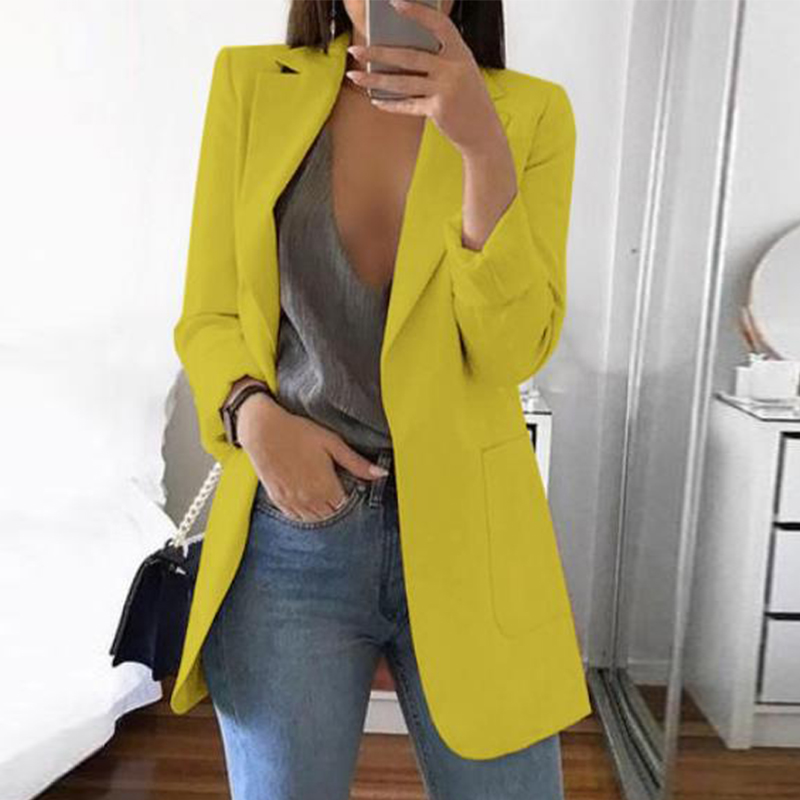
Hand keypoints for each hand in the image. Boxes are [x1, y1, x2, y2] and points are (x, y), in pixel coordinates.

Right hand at [237, 396, 388, 522]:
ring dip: (322, 512)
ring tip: (324, 495)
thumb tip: (381, 474)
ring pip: (314, 519)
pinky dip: (305, 513)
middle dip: (338, 507)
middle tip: (338, 490)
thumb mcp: (332, 443)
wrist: (263, 430)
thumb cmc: (298, 433)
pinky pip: (296, 517)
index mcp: (326, 487)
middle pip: (332, 515)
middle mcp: (310, 500)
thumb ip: (356, 463)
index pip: (347, 507)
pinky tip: (308, 500)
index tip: (350, 487)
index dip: (351, 498)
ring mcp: (292, 502)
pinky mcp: (278, 500)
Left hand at [345, 0, 506, 158]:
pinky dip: (390, 103)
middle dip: (378, 53)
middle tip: (355, 50)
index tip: (395, 3)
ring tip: (355, 76)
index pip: (439, 25)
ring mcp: (446, 90)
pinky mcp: (438, 110)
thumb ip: (437, 61)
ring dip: (375, 79)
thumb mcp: (460, 73)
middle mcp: (454, 69)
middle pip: (409, 56)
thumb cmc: (468, 99)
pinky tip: (376, 99)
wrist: (484, 132)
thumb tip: (397, 53)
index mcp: (461, 52)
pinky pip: (408, 105)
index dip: (418, 13)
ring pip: (403, 82)